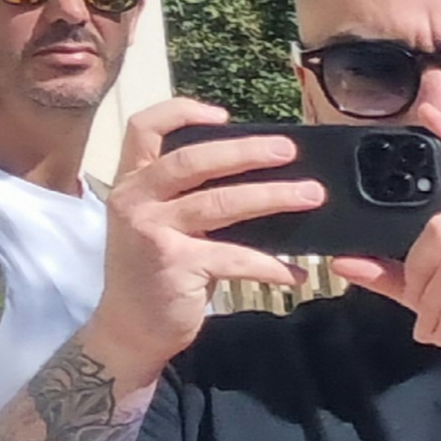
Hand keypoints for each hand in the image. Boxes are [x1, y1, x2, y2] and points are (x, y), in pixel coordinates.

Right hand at [88, 96, 300, 378]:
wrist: (129, 329)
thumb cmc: (155, 274)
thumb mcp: (160, 225)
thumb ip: (189, 199)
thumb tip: (254, 180)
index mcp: (131, 182)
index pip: (145, 128)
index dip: (181, 112)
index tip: (223, 114)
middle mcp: (135, 199)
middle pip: (193, 160)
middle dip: (246, 152)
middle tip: (289, 151)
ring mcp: (152, 231)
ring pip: (220, 204)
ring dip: (271, 197)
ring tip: (311, 195)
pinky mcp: (175, 264)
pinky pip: (235, 257)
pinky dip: (272, 265)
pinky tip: (298, 273)